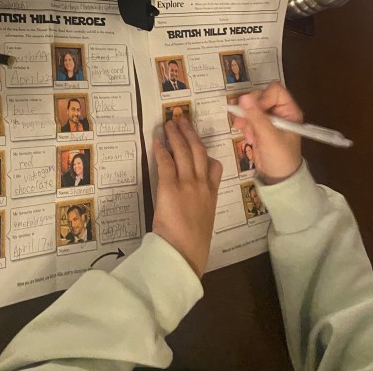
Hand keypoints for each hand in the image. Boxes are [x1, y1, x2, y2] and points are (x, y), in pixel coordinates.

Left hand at [153, 117, 221, 277]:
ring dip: (176, 135)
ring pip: (183, 151)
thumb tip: (193, 202)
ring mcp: (187, 184)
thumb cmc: (194, 244)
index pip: (216, 168)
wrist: (185, 252)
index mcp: (212, 195)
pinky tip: (157, 141)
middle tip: (182, 120)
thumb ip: (201, 206)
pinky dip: (161, 150)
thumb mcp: (205, 222)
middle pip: (199, 151)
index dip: (207, 153)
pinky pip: (166, 162)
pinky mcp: (170, 186)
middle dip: (190, 133)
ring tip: (170, 123)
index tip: (200, 144)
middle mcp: (202, 185)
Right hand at [231, 82, 302, 184]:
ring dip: (246, 118)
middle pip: (260, 96)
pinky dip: (244, 125)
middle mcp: (279, 111)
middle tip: (245, 121)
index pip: (274, 91)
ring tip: (248, 133)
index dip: (263, 97)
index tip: (255, 110)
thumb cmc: (280, 157)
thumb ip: (256, 117)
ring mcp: (268, 119)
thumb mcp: (269, 137)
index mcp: (289, 110)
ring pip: (251, 106)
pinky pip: (247, 117)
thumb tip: (243, 97)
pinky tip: (248, 137)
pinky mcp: (259, 126)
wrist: (277, 179)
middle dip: (251, 109)